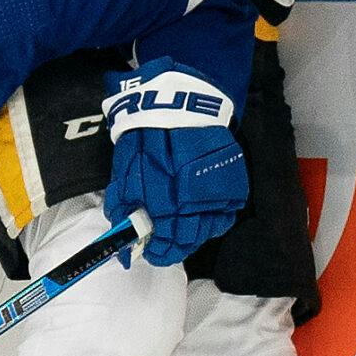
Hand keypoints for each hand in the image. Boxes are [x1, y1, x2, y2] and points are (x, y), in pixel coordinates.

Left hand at [102, 58, 247, 266]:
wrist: (178, 103)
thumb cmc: (146, 136)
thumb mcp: (125, 173)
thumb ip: (124, 209)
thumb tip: (123, 242)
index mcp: (167, 205)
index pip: (167, 245)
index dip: (158, 252)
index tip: (152, 251)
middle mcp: (196, 205)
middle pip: (190, 241)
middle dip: (175, 246)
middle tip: (165, 242)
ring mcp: (218, 195)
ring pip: (209, 230)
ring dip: (195, 233)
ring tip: (182, 225)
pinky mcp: (232, 184)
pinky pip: (225, 212)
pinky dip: (213, 217)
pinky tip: (201, 212)